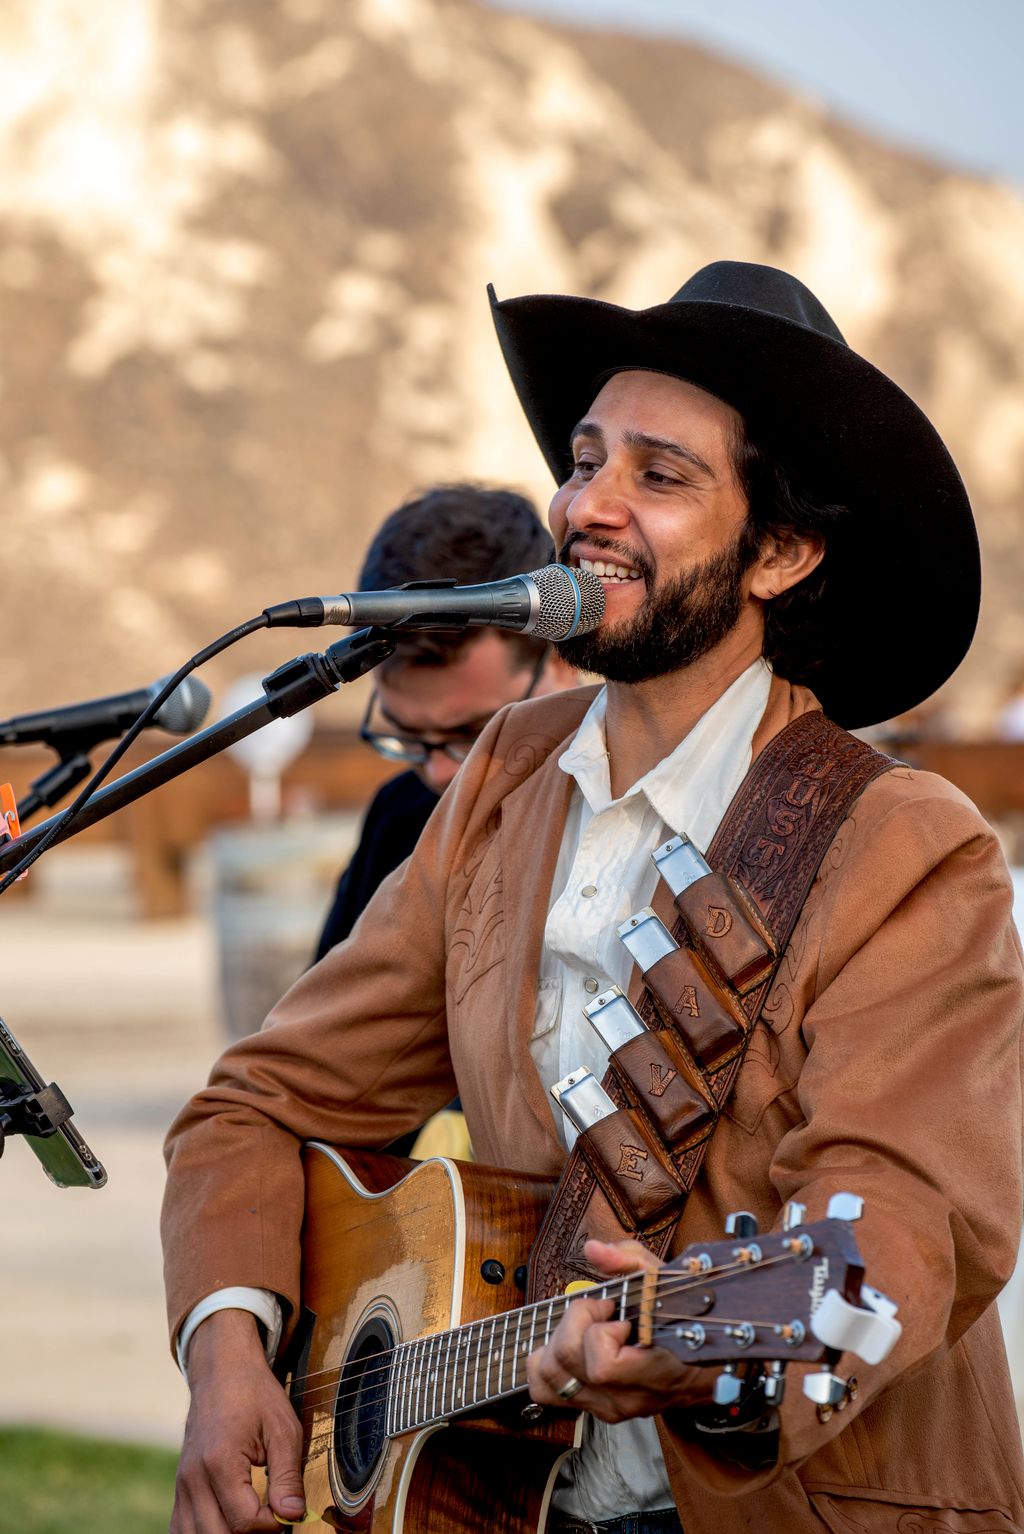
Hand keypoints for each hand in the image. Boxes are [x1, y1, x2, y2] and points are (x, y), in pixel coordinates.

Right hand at [171, 1310, 305, 1532]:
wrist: (222, 1370)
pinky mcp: (180, 1488)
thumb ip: (288, 1475)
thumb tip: (292, 1515)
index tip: (288, 1511)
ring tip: (251, 1520)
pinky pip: (181, 1528)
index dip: (272, 1526)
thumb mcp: (283, 1428)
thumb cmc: (255, 1394)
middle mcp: (193, 1479)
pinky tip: (225, 1524)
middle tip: (272, 1519)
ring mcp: (182, 1485)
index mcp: (219, 1463)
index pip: (244, 1522)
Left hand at [526, 1239, 701, 1423]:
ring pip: (549, 1381)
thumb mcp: (664, 1278)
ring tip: (584, 1328)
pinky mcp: (596, 1409)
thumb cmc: (688, 1321)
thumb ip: (628, 1260)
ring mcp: (609, 1408)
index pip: (602, 1365)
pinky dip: (550, 1365)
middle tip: (599, 1312)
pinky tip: (571, 1345)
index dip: (600, 1330)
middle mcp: (624, 1398)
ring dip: (557, 1343)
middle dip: (573, 1324)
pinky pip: (549, 1392)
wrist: (708, 1369)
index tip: (615, 1310)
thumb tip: (593, 1249)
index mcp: (650, 1371)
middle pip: (565, 1364)